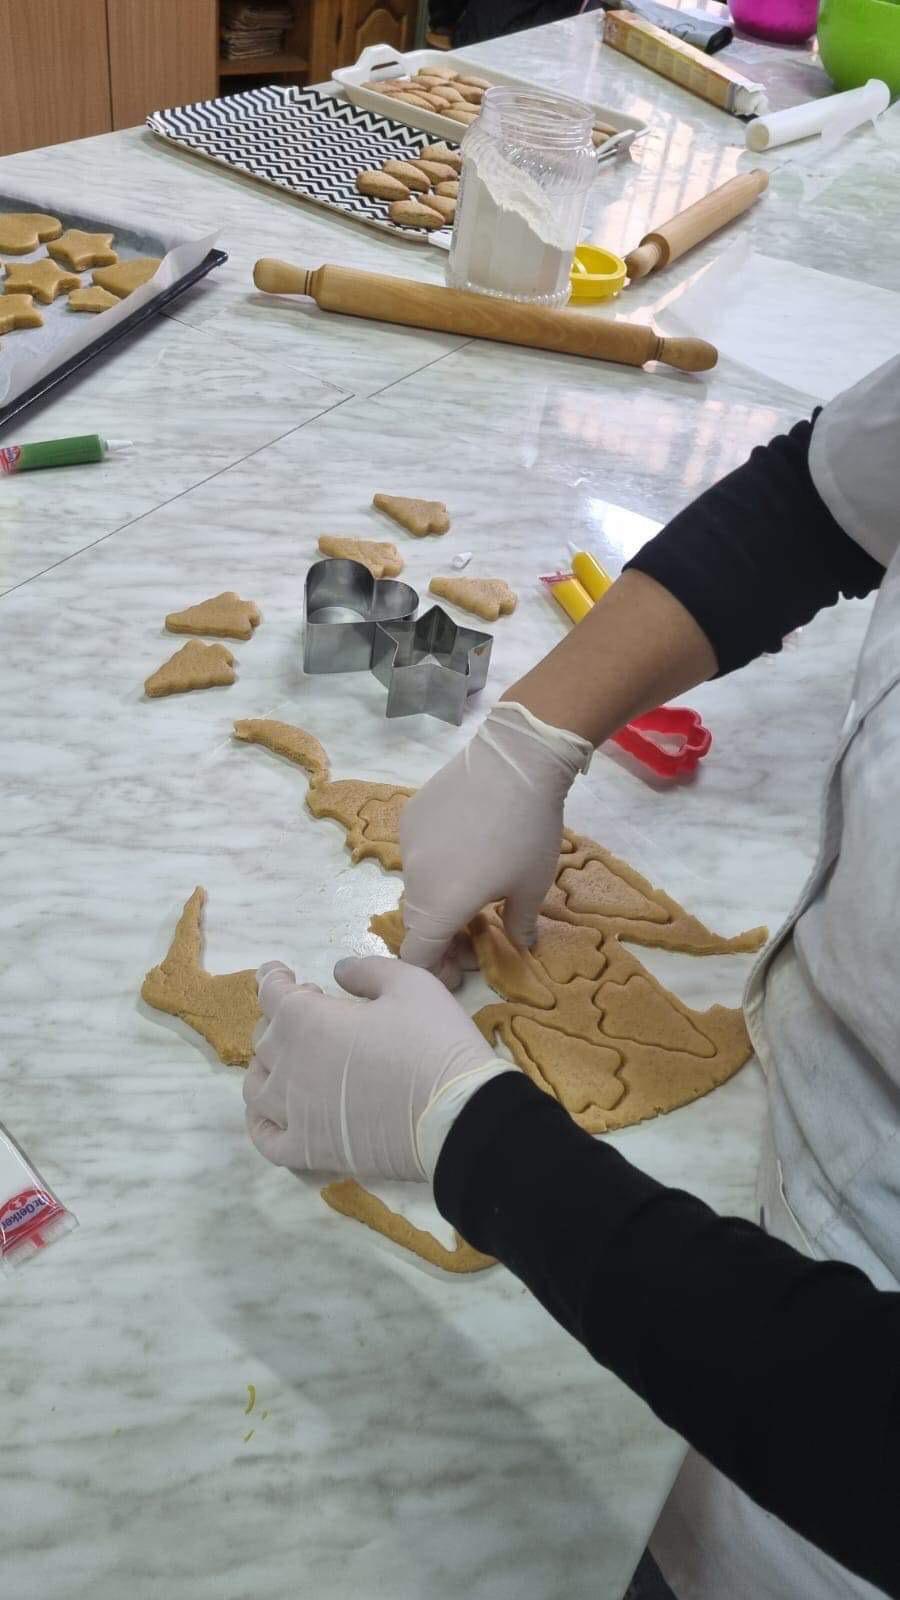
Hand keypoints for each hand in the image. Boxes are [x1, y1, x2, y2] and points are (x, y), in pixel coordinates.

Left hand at [244, 956, 508, 1180]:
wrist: (457, 1114)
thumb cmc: (434, 1041)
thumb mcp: (410, 984)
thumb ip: (367, 971)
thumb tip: (339, 970)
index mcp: (306, 1019)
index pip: (270, 992)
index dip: (274, 978)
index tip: (283, 974)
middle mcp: (288, 1065)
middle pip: (265, 1038)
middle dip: (281, 1019)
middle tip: (313, 1013)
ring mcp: (294, 1113)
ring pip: (256, 1087)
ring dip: (266, 1067)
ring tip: (288, 1060)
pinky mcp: (308, 1151)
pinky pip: (266, 1139)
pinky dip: (260, 1125)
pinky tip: (271, 1114)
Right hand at [399, 702, 590, 976]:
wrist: (513, 763)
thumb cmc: (528, 832)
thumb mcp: (533, 886)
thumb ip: (519, 925)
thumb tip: (520, 946)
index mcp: (441, 905)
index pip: (418, 955)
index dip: (435, 971)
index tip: (460, 970)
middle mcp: (414, 878)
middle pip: (418, 922)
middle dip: (442, 936)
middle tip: (475, 931)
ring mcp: (408, 845)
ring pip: (417, 886)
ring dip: (439, 898)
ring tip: (474, 885)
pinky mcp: (410, 816)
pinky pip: (418, 852)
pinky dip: (437, 863)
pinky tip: (466, 845)